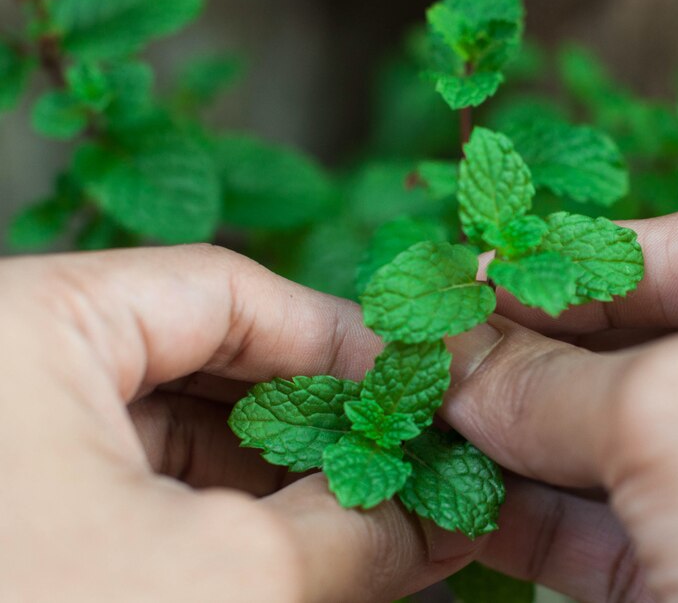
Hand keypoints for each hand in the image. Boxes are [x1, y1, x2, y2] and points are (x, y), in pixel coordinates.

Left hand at [0, 245, 484, 601]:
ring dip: (275, 481)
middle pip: (202, 361)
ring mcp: (5, 448)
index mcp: (26, 326)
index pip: (223, 289)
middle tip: (408, 464)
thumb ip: (356, 532)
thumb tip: (448, 514)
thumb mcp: (222, 582)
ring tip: (371, 519)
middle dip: (316, 422)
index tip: (421, 390)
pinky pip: (132, 493)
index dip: (338, 338)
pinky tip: (294, 552)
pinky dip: (218, 522)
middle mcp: (7, 370)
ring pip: (170, 436)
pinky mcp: (16, 516)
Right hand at [445, 198, 677, 601]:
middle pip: (663, 348)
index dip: (588, 260)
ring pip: (635, 450)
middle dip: (539, 357)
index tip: (481, 279)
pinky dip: (543, 518)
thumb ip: (555, 380)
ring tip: (425, 423)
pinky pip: (629, 533)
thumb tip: (446, 353)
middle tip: (436, 354)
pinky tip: (464, 499)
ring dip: (523, 440)